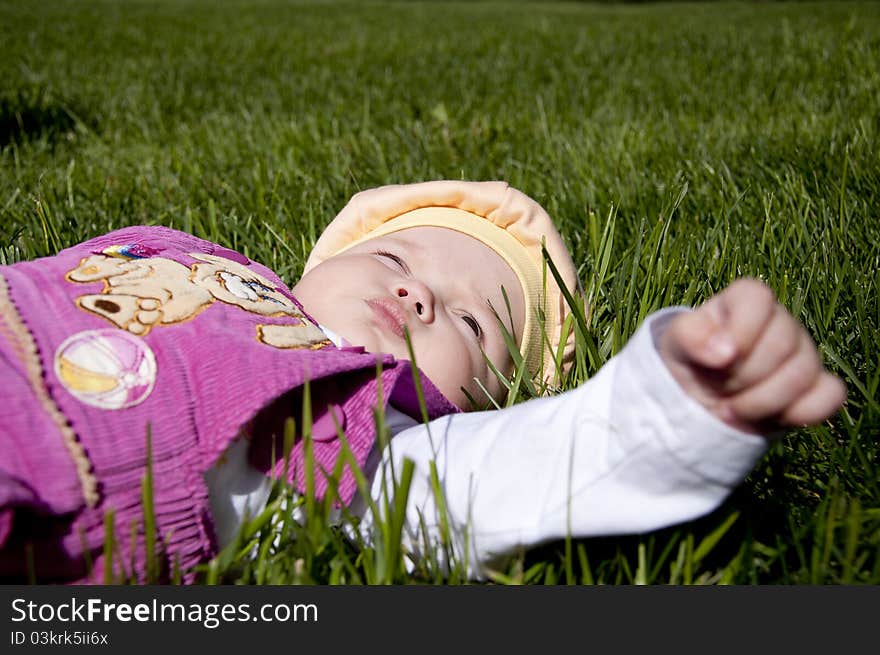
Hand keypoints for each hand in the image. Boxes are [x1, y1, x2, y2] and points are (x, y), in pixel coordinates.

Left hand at [658, 278, 846, 436]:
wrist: (699, 402)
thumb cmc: (689, 362)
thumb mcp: (676, 344)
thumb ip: (691, 336)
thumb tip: (725, 351)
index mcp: (745, 301)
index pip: (758, 298)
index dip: (741, 331)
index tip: (718, 360)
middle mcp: (781, 322)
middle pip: (782, 343)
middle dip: (742, 376)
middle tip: (718, 389)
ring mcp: (804, 354)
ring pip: (803, 374)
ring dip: (761, 402)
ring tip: (732, 408)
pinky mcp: (818, 387)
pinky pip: (830, 396)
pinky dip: (800, 413)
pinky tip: (771, 418)